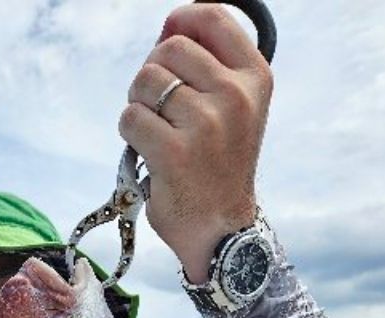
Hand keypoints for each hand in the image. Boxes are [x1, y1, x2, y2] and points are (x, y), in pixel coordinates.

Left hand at [118, 3, 272, 281]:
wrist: (221, 231)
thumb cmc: (219, 166)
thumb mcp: (233, 108)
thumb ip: (209, 64)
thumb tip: (169, 24)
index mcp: (255, 78)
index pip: (212, 17)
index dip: (180, 20)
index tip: (167, 36)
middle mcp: (235, 97)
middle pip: (168, 49)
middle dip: (152, 73)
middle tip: (159, 108)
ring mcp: (206, 125)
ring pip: (145, 82)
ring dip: (139, 105)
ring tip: (156, 132)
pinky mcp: (174, 154)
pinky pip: (131, 118)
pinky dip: (129, 134)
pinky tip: (147, 152)